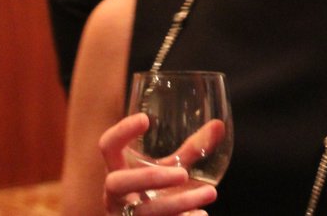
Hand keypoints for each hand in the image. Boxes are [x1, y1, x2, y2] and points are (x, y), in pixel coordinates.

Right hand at [99, 113, 217, 215]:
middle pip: (116, 183)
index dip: (121, 132)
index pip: (108, 146)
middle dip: (149, 178)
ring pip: (143, 212)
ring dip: (179, 203)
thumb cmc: (157, 191)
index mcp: (120, 170)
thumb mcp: (170, 169)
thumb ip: (192, 149)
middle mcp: (115, 195)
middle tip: (183, 174)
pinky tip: (201, 215)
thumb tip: (218, 125)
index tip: (145, 120)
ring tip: (210, 193)